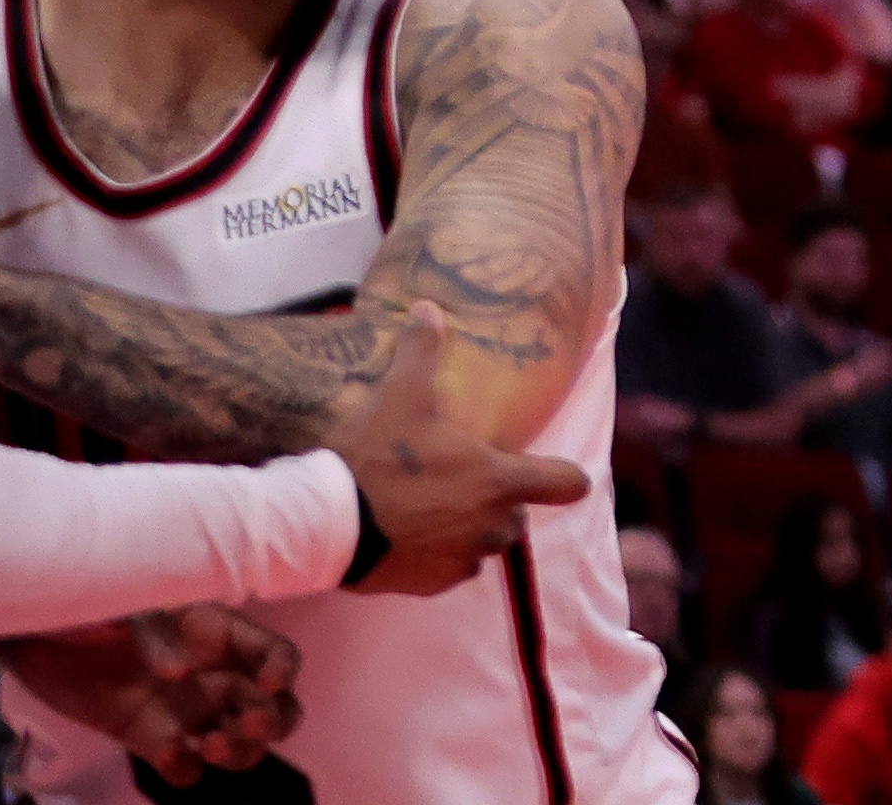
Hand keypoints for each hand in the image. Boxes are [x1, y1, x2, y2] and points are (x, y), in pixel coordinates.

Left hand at [0, 611, 303, 784]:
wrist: (33, 635)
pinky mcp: (150, 740)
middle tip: (248, 725)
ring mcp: (184, 711)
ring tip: (209, 747)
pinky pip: (184, 766)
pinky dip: (185, 769)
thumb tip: (177, 673)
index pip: (275, 652)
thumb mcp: (129, 604)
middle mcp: (213, 675)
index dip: (283, 668)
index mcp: (219, 633)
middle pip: (274, 706)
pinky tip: (168, 755)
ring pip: (240, 741)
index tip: (267, 683)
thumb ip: (157, 633)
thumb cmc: (91, 605)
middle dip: (275, 720)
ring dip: (239, 751)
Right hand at [319, 303, 593, 593]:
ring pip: (484, 547)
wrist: (323, 525)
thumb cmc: (373, 458)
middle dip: (499, 502)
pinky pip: (450, 572)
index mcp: (499, 480)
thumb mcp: (400, 395)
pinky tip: (410, 536)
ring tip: (433, 509)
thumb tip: (427, 306)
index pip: (567, 483)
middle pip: (518, 516)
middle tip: (462, 483)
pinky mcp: (429, 585)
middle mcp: (491, 525)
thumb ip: (421, 351)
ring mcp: (461, 559)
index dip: (566, 476)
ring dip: (470, 532)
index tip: (560, 473)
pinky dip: (439, 558)